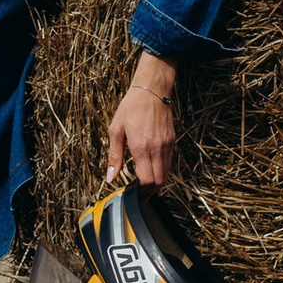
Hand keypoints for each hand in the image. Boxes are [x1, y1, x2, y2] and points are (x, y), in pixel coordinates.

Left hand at [105, 53, 178, 188]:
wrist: (152, 90)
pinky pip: (170, 162)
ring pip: (166, 173)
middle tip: (140, 192)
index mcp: (141, 147)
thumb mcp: (116, 130)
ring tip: (146, 183)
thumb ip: (114, 156)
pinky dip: (162, 170)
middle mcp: (157, 149)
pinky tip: (153, 168)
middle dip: (150, 190)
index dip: (141, 190)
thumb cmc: (131, 107)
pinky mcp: (172, 141)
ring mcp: (167, 145)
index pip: (146, 179)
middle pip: (159, 181)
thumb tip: (110, 177)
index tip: (133, 191)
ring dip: (157, 181)